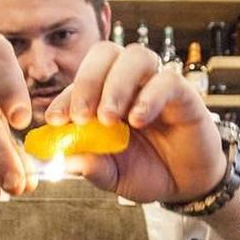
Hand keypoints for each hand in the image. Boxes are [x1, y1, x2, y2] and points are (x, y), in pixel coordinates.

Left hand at [44, 42, 225, 203]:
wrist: (184, 185)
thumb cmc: (147, 172)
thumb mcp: (112, 176)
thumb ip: (91, 166)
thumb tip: (65, 162)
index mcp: (104, 97)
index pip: (80, 83)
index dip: (64, 98)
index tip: (55, 120)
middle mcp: (129, 84)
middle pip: (105, 53)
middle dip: (87, 81)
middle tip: (81, 116)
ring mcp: (155, 85)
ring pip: (135, 56)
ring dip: (116, 84)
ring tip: (108, 118)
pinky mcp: (183, 94)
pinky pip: (167, 80)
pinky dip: (149, 97)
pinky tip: (138, 120)